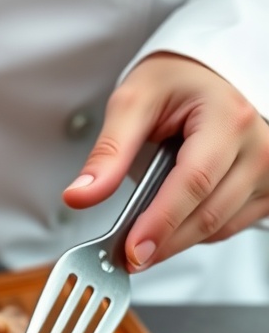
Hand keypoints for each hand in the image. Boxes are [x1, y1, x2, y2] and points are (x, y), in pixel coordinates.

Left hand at [63, 53, 268, 270]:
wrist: (209, 76)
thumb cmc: (178, 82)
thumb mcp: (134, 103)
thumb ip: (108, 153)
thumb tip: (81, 195)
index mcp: (228, 119)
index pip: (194, 182)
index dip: (161, 222)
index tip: (134, 250)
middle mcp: (257, 145)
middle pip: (208, 214)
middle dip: (163, 243)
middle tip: (128, 256)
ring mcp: (268, 169)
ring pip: (219, 228)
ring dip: (178, 240)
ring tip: (146, 234)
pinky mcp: (266, 188)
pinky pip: (230, 227)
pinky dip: (197, 231)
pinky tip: (175, 220)